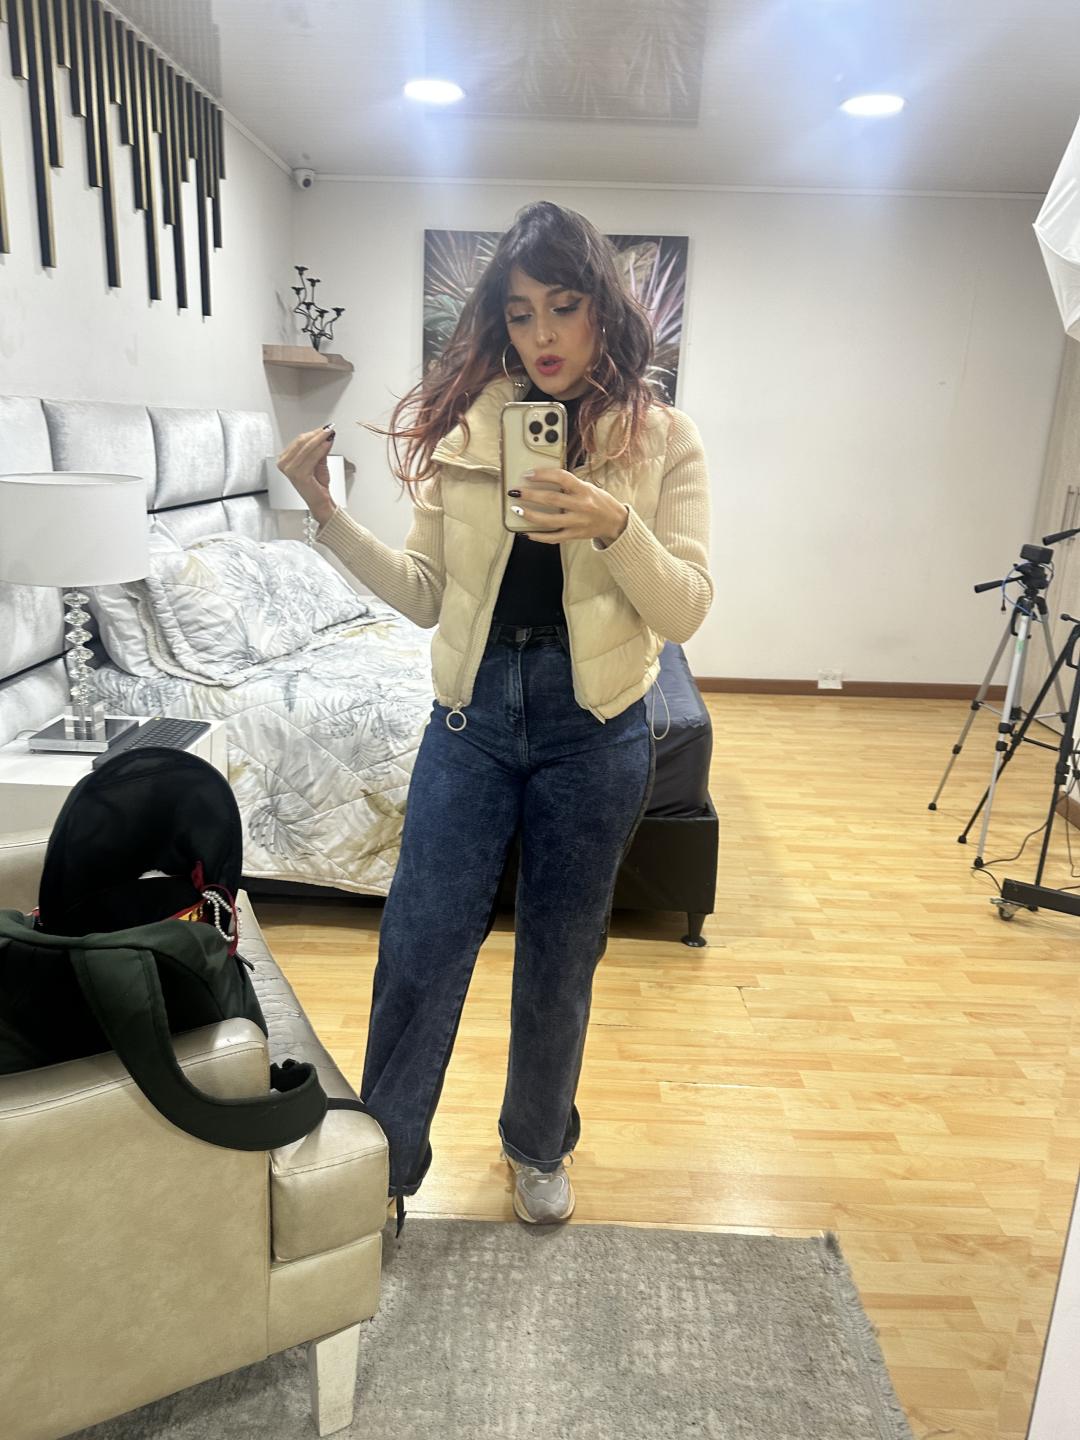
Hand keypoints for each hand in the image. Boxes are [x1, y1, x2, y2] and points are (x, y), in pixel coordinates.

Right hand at [276, 425, 337, 524]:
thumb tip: (326, 435)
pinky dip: (321, 449)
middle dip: (317, 434)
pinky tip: (328, 444)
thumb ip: (319, 449)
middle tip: (328, 429)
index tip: (325, 428)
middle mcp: (284, 464)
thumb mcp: (318, 461)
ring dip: (320, 439)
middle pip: (301, 442)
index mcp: (285, 460)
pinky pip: (312, 457)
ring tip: (330, 435)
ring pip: (306, 448)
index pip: (298, 441)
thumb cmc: (317, 485)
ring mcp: (290, 470)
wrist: (320, 501)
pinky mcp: (299, 475)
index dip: (313, 433)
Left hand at [511, 469, 628, 546]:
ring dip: (530, 515)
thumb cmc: (598, 501)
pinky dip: (538, 536)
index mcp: (584, 490)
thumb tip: (542, 479)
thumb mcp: (587, 487)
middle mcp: (581, 506)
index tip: (528, 474)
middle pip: (551, 499)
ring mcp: (577, 523)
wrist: (614, 521)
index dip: (543, 475)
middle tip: (515, 492)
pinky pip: (553, 538)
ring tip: (517, 510)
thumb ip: (569, 484)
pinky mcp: (574, 535)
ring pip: (549, 521)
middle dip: (530, 495)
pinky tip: (526, 533)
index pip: (562, 478)